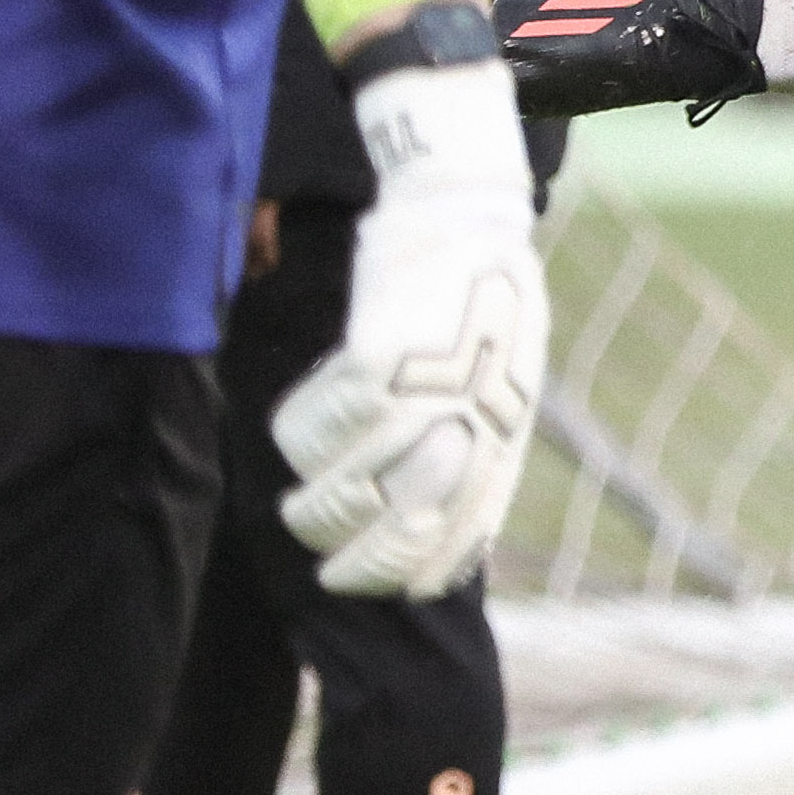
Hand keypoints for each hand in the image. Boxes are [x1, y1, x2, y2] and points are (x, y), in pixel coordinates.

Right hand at [272, 58, 546, 598]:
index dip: (405, 575)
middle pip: (401, 530)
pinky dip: (299, 439)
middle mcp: (471, 421)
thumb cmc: (481, 295)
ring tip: (298, 511)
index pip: (458, 536)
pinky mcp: (382, 359)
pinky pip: (320, 426)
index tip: (367, 585)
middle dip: (354, 560)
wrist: (464, 209)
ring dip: (316, 511)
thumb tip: (428, 514)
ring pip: (351, 488)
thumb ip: (472, 443)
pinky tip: (291, 436)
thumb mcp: (502, 376)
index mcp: (503, 433)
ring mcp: (427, 393)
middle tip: (321, 562)